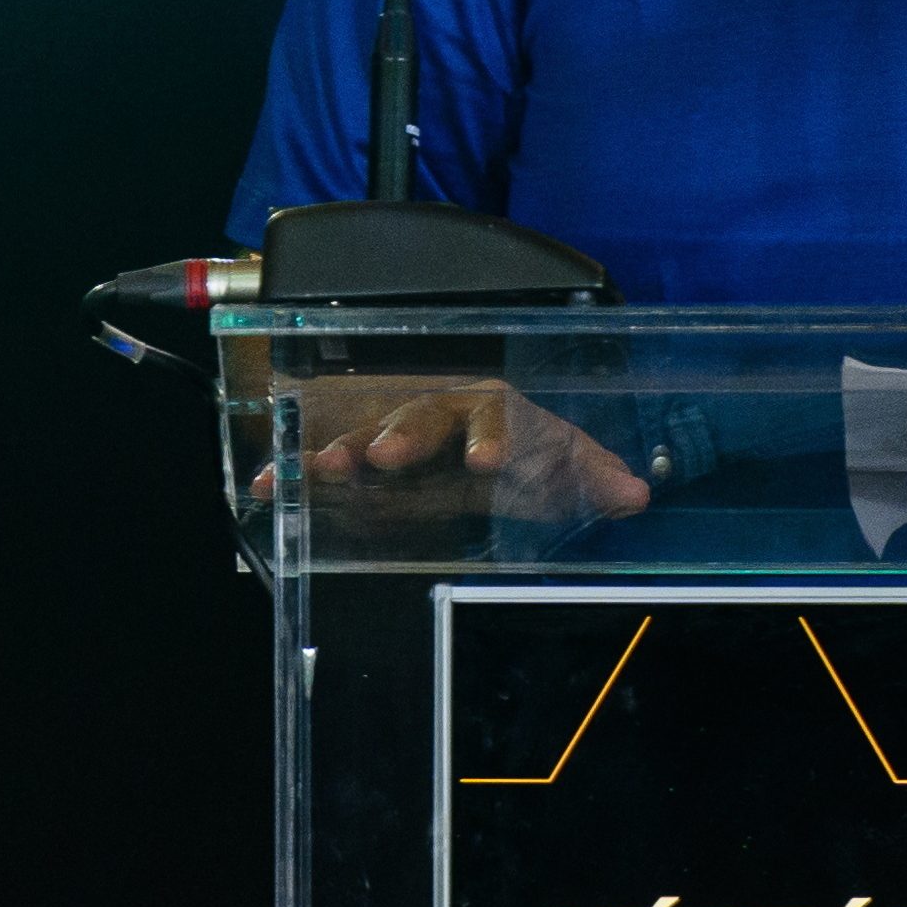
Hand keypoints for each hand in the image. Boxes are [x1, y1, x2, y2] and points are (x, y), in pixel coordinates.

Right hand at [289, 374, 659, 524]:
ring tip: (320, 470)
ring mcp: (395, 441)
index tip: (488, 463)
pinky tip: (270, 489)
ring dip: (343, 451)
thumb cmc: (529, 457)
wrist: (489, 456)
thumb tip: (636, 493)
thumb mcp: (564, 470)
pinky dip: (294, 474)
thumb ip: (595, 479)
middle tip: (384, 456)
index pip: (497, 416)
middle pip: (421, 417)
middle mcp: (440, 418)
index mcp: (493, 413)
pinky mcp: (359, 469)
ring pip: (366, 436)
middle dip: (402, 434)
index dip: (492, 438)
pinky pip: (323, 466)